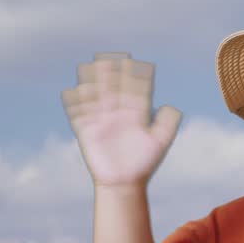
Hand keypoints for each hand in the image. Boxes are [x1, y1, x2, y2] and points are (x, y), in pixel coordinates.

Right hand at [62, 51, 182, 188]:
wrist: (124, 183)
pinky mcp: (87, 131)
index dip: (134, 75)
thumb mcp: (160, 142)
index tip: (133, 64)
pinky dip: (76, 103)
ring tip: (92, 68)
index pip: (135, 88)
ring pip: (96, 96)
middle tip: (111, 58)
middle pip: (114, 87)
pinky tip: (73, 91)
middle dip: (112, 73)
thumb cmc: (144, 163)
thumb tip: (170, 106)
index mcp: (136, 112)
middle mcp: (118, 112)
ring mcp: (101, 119)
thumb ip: (167, 123)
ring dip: (94, 82)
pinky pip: (79, 114)